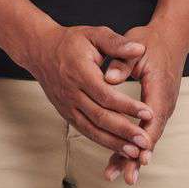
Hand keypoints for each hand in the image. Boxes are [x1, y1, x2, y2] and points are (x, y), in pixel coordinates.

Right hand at [24, 24, 156, 159]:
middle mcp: (72, 93)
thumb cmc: (71, 41)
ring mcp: (67, 106)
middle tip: (145, 142)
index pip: (106, 95)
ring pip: (92, 129)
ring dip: (114, 143)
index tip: (148, 113)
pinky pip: (85, 131)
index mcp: (80, 72)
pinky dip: (103, 141)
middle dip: (124, 131)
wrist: (40, 50)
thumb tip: (140, 48)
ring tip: (136, 153)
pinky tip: (119, 147)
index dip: (128, 106)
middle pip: (100, 117)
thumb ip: (117, 43)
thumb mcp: (94, 34)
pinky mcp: (66, 113)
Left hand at [100, 23, 188, 185]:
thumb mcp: (136, 47)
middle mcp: (165, 102)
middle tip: (126, 178)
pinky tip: (125, 159)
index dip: (144, 139)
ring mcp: (163, 106)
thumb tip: (108, 79)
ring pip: (149, 136)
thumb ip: (122, 62)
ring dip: (136, 155)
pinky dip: (136, 144)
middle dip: (138, 157)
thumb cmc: (151, 41)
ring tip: (121, 176)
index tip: (137, 158)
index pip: (153, 119)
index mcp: (160, 88)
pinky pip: (148, 130)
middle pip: (151, 135)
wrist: (171, 37)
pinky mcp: (158, 107)